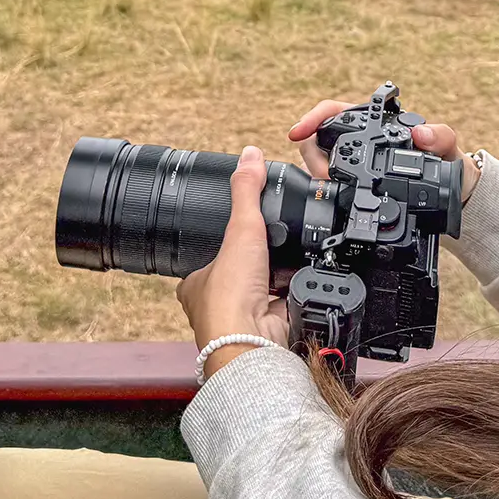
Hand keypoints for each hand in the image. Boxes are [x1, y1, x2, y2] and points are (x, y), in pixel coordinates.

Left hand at [176, 146, 290, 379]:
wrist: (253, 342)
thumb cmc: (230, 297)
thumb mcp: (239, 230)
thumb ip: (247, 192)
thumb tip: (250, 155)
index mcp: (196, 284)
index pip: (208, 256)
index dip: (226, 242)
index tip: (243, 231)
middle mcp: (218, 305)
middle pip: (242, 271)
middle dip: (260, 261)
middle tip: (272, 245)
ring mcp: (246, 318)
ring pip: (267, 288)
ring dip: (282, 275)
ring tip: (288, 260)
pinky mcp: (273, 326)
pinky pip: (289, 300)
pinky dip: (299, 289)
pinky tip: (303, 279)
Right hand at [288, 99, 480, 204]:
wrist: (450, 193)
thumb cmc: (446, 161)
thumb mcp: (446, 146)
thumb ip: (439, 136)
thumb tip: (420, 134)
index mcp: (373, 121)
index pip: (332, 111)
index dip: (312, 118)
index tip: (297, 131)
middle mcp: (358, 139)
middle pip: (317, 139)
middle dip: (315, 158)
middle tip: (328, 176)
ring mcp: (352, 162)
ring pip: (318, 163)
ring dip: (321, 176)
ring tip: (337, 190)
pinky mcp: (351, 184)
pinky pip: (329, 184)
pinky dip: (328, 191)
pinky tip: (337, 201)